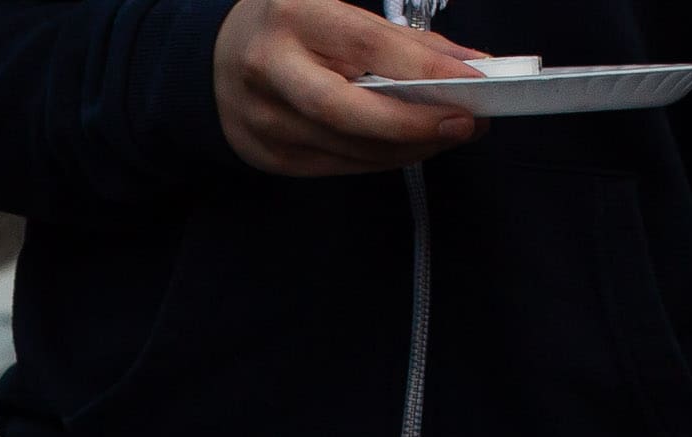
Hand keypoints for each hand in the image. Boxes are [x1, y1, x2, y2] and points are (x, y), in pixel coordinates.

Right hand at [214, 0, 486, 175]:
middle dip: (414, 124)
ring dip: (408, 146)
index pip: (370, 47)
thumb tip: (463, 66)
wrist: (216, 56)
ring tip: (448, 134)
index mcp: (294, 15)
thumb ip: (398, 37)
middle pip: (349, 111)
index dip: (426, 69)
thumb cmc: (291, 26)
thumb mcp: (337, 9)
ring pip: (348, 148)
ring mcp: (263, 118)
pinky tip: (408, 147)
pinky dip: (380, 159)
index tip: (475, 79)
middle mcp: (270, 67)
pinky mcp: (266, 154)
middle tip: (464, 124)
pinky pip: (336, 166)